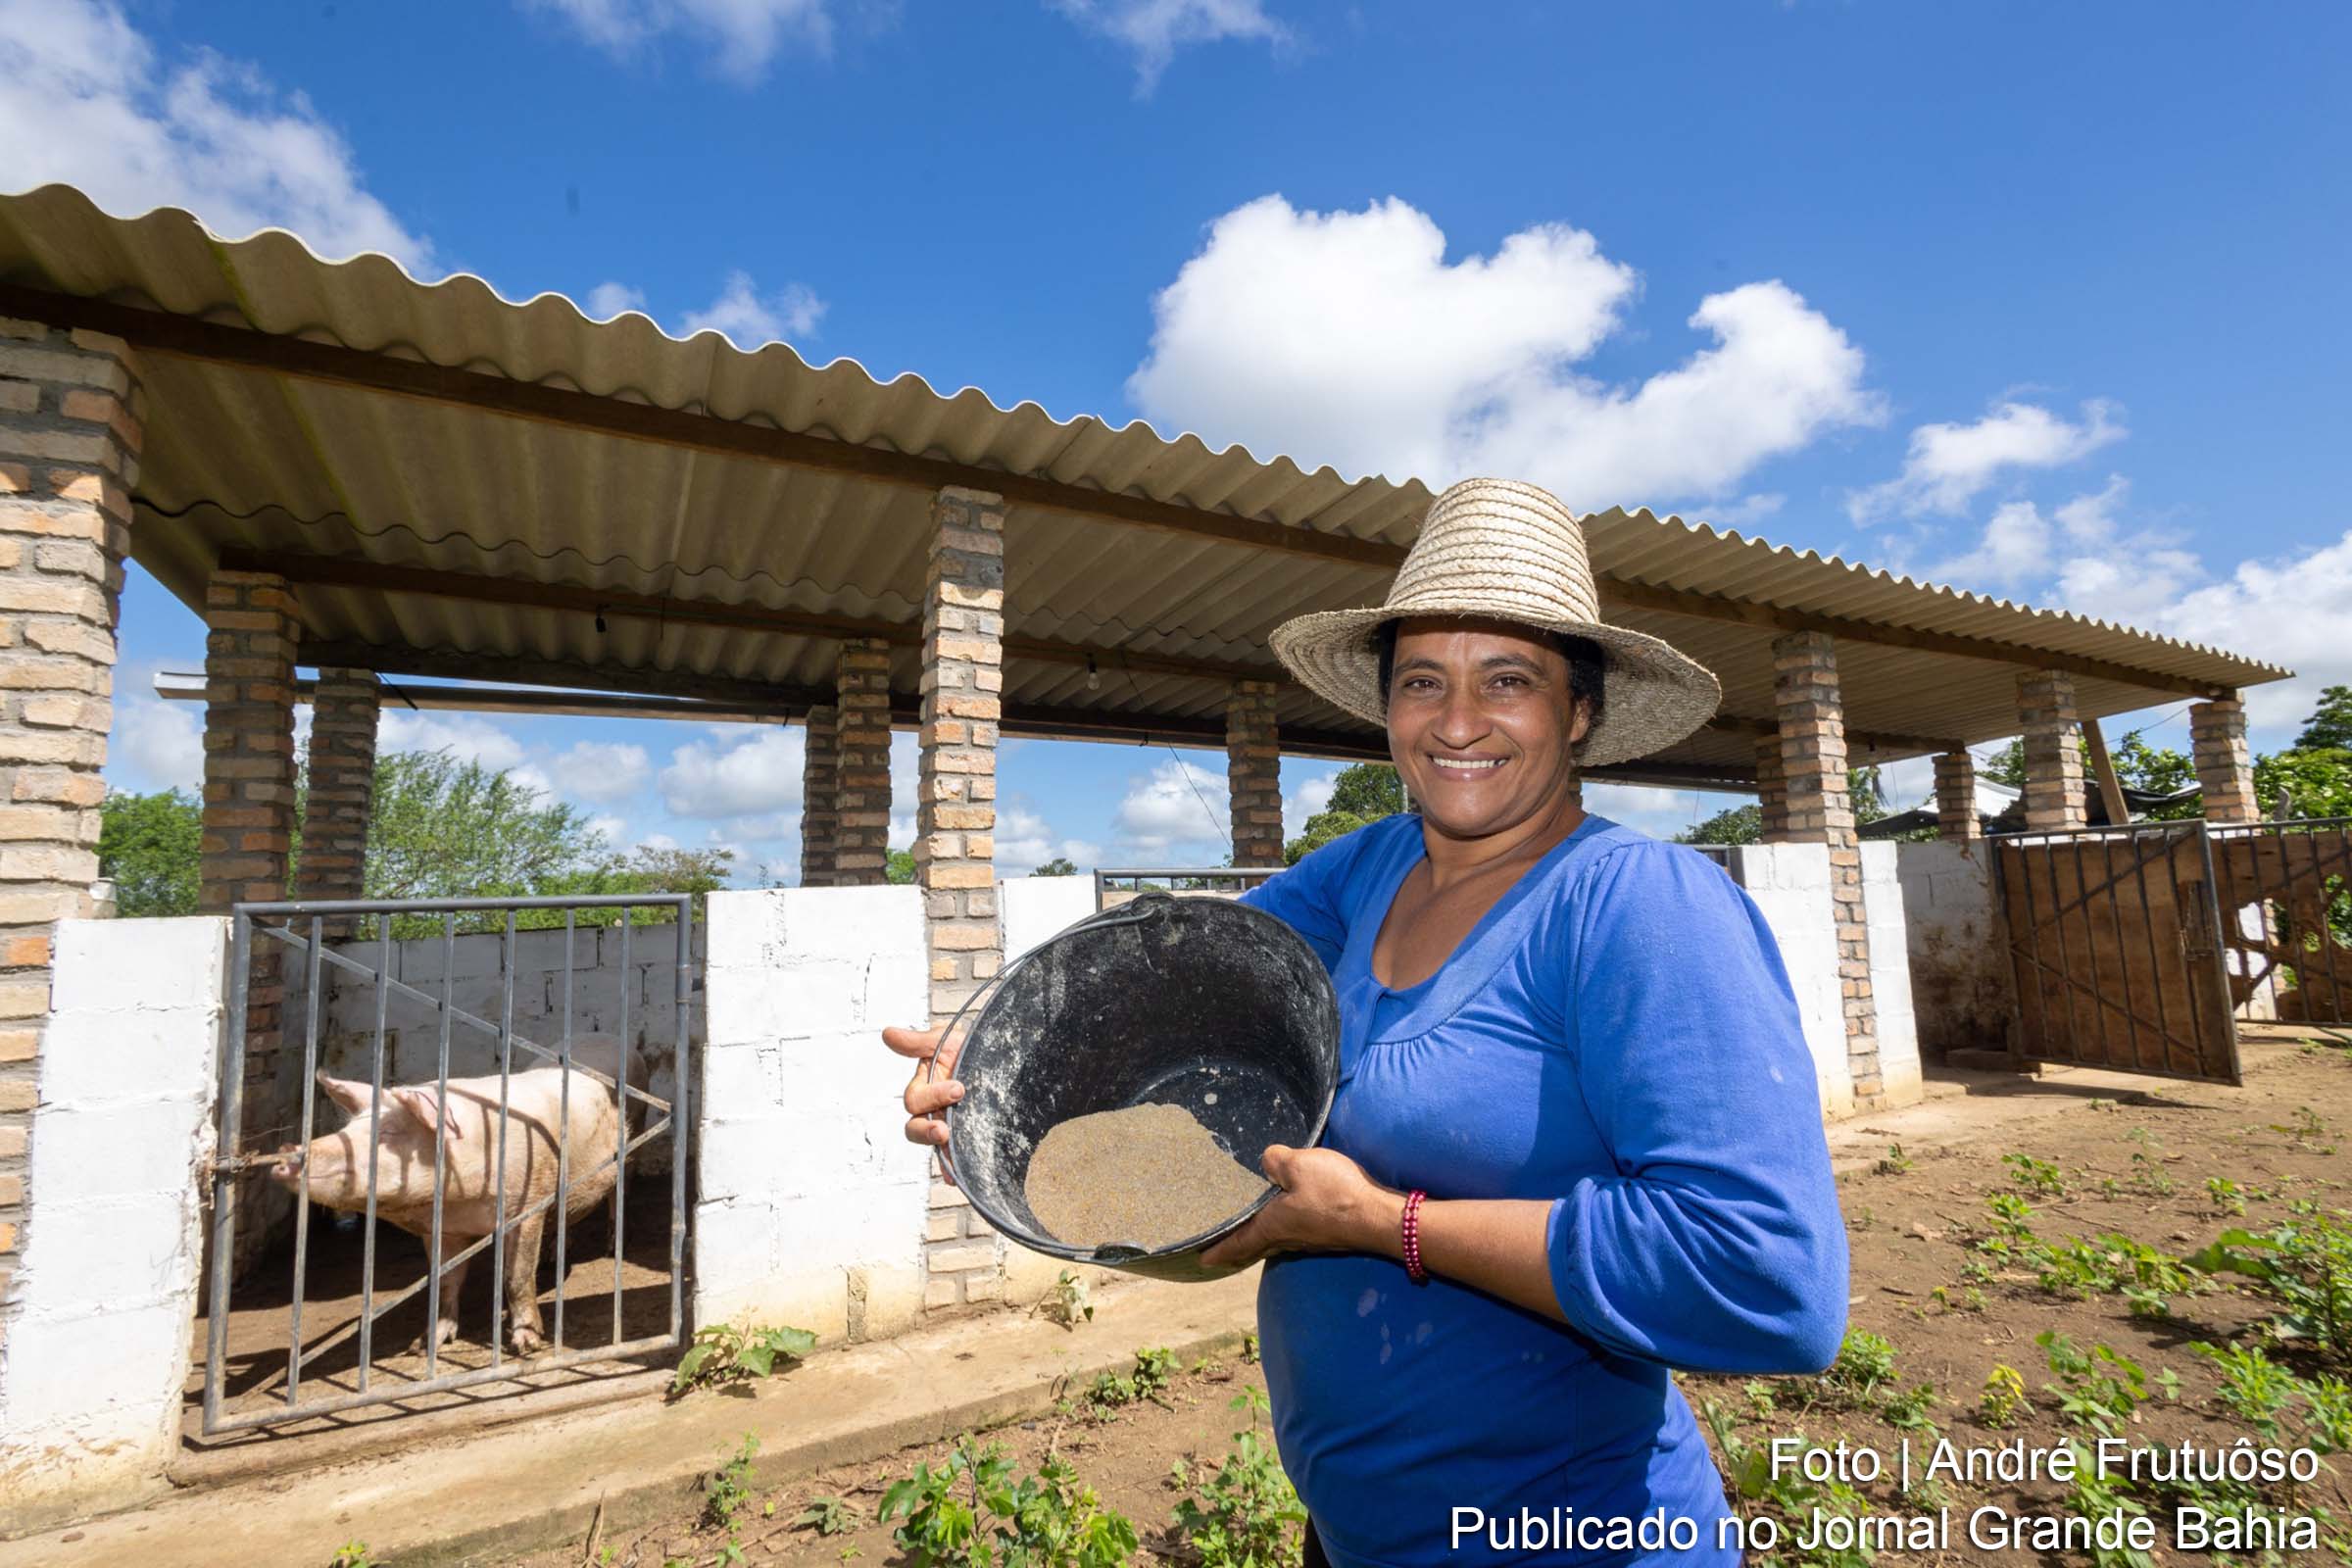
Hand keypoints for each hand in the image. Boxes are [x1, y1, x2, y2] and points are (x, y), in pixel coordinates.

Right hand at [885, 1024, 964, 1172]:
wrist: (1001, 1058)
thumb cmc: (967, 1046)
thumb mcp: (944, 1040)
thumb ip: (917, 1042)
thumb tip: (887, 1034)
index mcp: (924, 1087)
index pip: (915, 1101)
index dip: (932, 1097)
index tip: (959, 1088)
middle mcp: (933, 1110)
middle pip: (916, 1129)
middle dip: (927, 1132)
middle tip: (945, 1130)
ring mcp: (950, 1124)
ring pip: (934, 1146)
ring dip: (940, 1153)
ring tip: (953, 1161)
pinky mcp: (966, 1136)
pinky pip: (954, 1156)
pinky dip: (952, 1168)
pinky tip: (956, 1178)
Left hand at [1198, 1145, 1405, 1270]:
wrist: (1380, 1217)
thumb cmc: (1335, 1192)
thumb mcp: (1299, 1165)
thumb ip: (1275, 1160)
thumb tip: (1265, 1163)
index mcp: (1273, 1225)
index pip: (1238, 1241)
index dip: (1218, 1250)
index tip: (1201, 1259)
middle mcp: (1288, 1238)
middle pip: (1256, 1245)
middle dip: (1236, 1248)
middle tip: (1219, 1249)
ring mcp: (1310, 1239)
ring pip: (1276, 1241)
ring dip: (1259, 1239)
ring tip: (1248, 1232)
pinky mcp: (1328, 1235)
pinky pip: (1295, 1235)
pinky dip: (1282, 1231)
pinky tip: (1288, 1218)